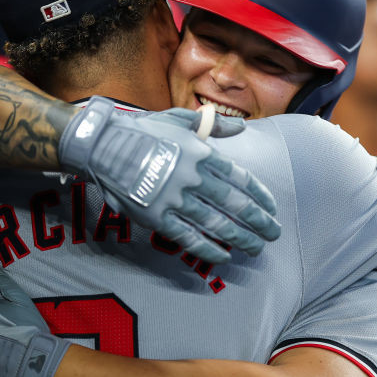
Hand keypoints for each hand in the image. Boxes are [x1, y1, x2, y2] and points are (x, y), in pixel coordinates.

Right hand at [57, 96, 280, 262]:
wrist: (102, 144)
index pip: (240, 178)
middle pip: (234, 204)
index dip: (259, 195)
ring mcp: (174, 198)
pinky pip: (188, 237)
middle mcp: (192, 177)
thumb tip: (241, 127)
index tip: (272, 207)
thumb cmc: (142, 130)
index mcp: (201, 153)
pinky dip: (208, 248)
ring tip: (256, 247)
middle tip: (274, 233)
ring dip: (240, 237)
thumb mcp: (179, 119)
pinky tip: (224, 256)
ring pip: (216, 223)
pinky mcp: (156, 216)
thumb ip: (213, 125)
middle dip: (258, 221)